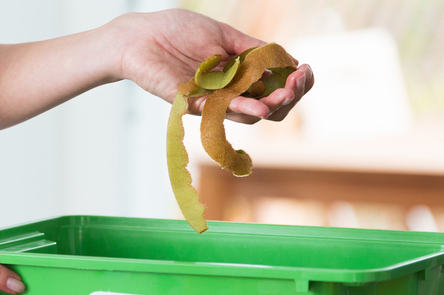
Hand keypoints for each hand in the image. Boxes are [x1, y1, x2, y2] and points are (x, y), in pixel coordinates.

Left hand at [109, 9, 312, 123]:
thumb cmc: (175, 31)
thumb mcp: (222, 34)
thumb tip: (288, 60)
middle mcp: (226, 92)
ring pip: (247, 114)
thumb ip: (252, 48)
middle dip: (288, 97)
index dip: (294, 83)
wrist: (139, 35)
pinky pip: (219, 112)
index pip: (273, 88)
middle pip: (267, 108)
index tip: (305, 70)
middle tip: (297, 82)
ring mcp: (209, 100)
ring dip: (270, 106)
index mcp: (237, 75)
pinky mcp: (189, 103)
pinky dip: (241, 109)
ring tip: (284, 95)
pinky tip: (258, 106)